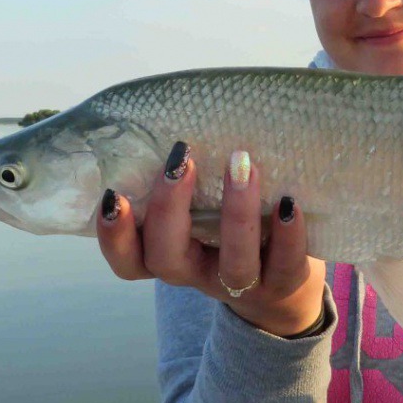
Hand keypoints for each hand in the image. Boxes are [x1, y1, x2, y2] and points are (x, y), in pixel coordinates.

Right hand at [96, 142, 326, 336]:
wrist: (282, 283)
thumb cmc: (229, 229)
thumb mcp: (200, 212)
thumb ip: (186, 184)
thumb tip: (176, 117)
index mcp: (168, 256)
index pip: (128, 260)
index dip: (115, 235)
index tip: (114, 194)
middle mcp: (197, 273)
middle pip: (168, 258)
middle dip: (169, 209)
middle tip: (182, 160)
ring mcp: (241, 284)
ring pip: (234, 262)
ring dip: (237, 212)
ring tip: (244, 165)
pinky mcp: (282, 284)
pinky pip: (284, 265)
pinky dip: (288, 234)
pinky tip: (288, 202)